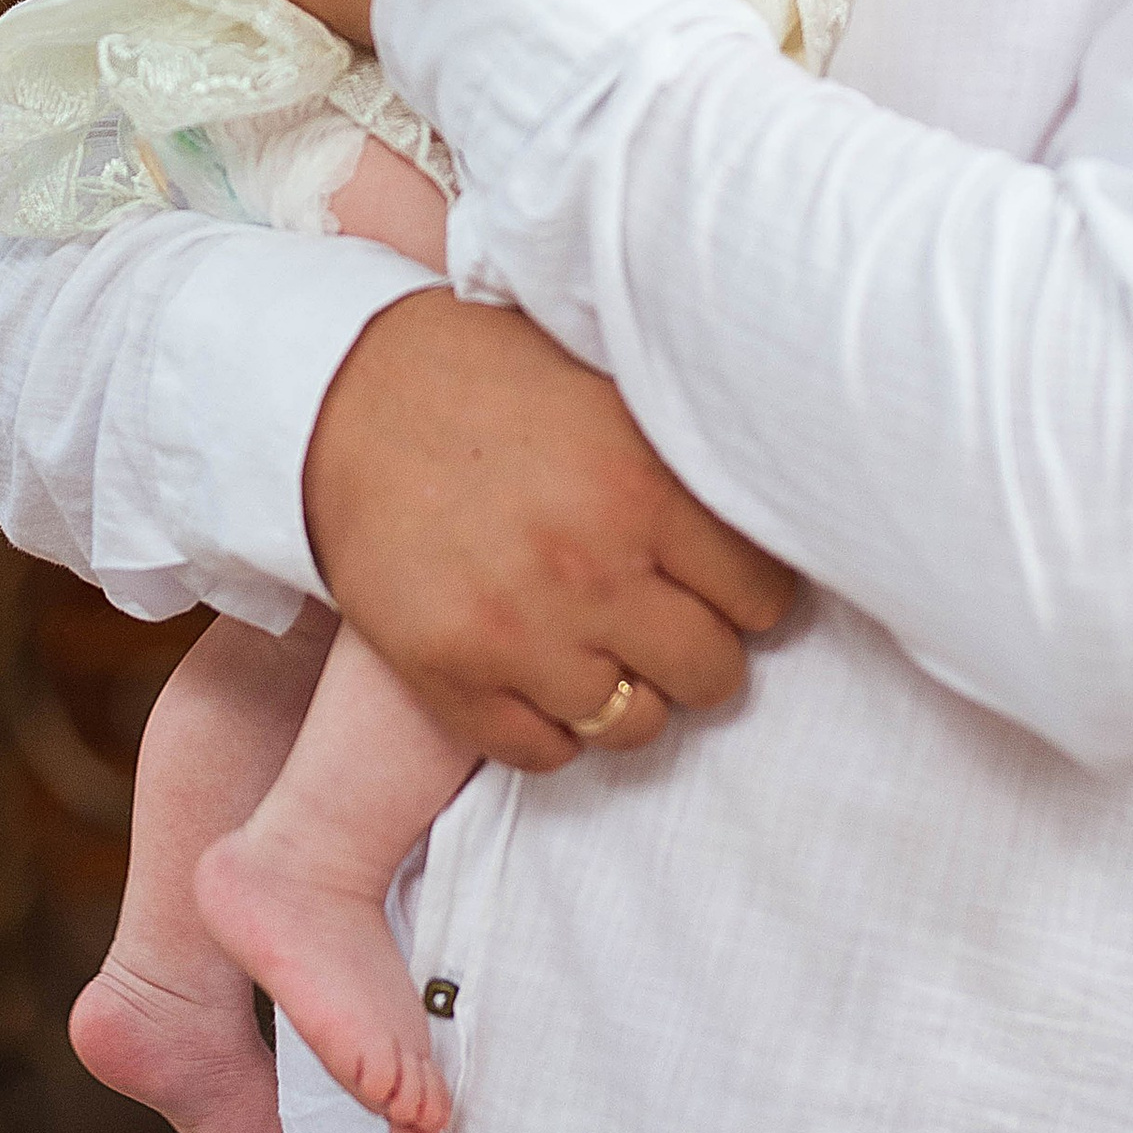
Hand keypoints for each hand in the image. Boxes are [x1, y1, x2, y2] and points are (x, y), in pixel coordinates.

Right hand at [303, 293, 795, 770]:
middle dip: (700, 650)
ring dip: (629, 694)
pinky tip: (539, 670)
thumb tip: (788, 502)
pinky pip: (544, 753)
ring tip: (603, 646)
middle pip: (713, 674)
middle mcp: (590, 566)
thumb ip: (686, 456)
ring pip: (634, 725)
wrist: (344, 395)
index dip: (750, 592)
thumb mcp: (608, 387)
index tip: (722, 580)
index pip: (765, 596)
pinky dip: (552, 726)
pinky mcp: (449, 675)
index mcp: (643, 485)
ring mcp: (517, 630)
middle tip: (666, 618)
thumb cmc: (493, 380)